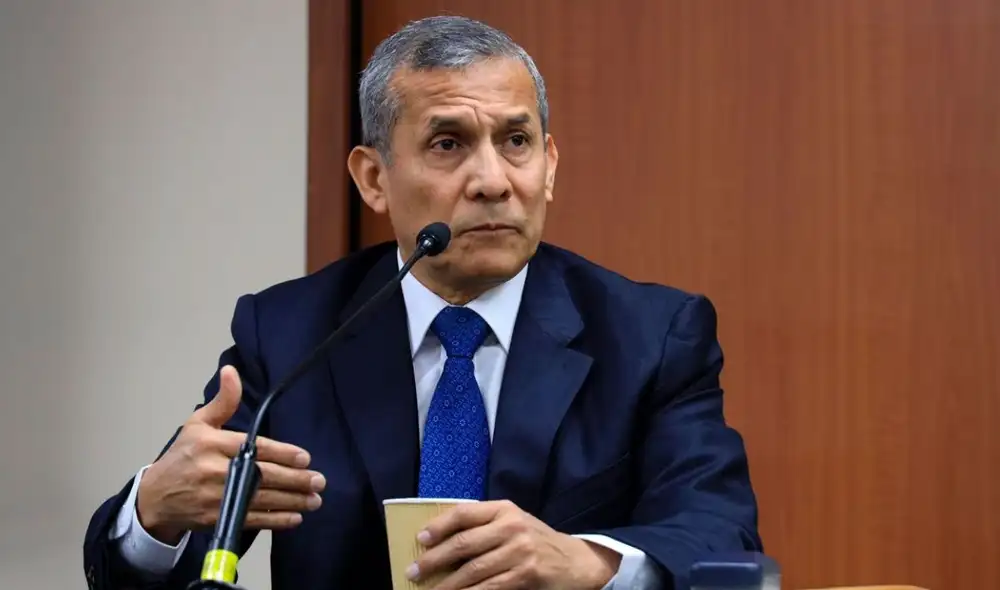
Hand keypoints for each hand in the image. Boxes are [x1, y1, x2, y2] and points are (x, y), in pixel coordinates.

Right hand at [136, 365, 325, 543]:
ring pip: (261, 499)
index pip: (254, 448)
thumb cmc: (182, 457)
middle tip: (319, 480)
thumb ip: (223, 401)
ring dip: (292, 501)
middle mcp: (215, 470)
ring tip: (315, 499)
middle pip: (262, 475)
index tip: (305, 457)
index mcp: (212, 444)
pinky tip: (295, 517)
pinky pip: (251, 520)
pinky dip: (274, 520)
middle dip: (295, 479)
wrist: (154, 498)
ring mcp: (215, 497)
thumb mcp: (198, 424)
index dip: (282, 453)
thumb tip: (231, 371)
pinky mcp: (216, 519)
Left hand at [409, 500, 620, 589]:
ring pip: (473, 570)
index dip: (439, 527)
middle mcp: (511, 526)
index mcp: (504, 509)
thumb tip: (440, 541)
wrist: (574, 561)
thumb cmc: (535, 540)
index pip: (464, 513)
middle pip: (464, 544)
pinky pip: (489, 588)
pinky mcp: (525, 575)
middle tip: (414, 572)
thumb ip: (484, 525)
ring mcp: (520, 552)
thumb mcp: (513, 522)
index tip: (420, 539)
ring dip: (447, 585)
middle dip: (434, 560)